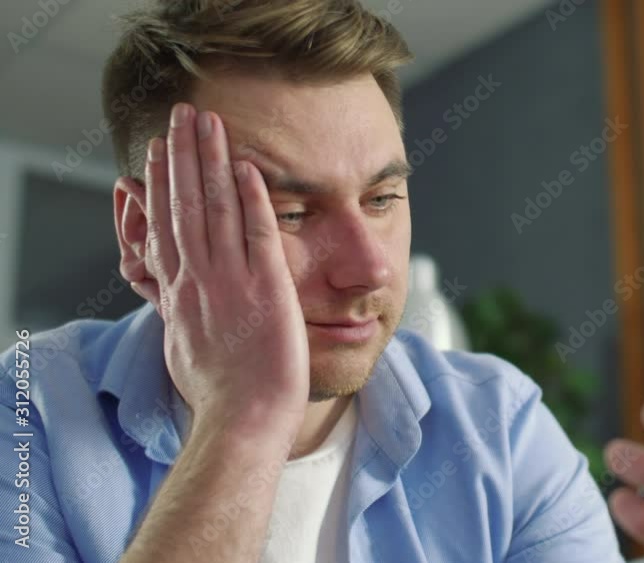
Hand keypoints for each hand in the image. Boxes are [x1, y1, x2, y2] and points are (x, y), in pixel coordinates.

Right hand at [129, 102, 309, 435]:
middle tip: (182, 114)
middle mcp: (199, 281)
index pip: (165, 226)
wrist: (243, 422)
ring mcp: (231, 283)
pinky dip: (253, 201)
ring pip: (216, 210)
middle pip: (185, 205)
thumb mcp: (184, 345)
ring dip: (212, 163)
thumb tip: (172, 295)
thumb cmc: (220, 394)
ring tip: (209, 123)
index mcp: (180, 293)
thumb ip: (179, 311)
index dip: (162, 184)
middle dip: (183, 156)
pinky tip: (249, 168)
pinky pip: (259, 237)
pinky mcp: (267, 291)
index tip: (160, 152)